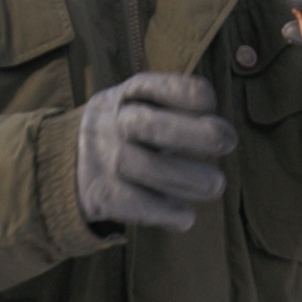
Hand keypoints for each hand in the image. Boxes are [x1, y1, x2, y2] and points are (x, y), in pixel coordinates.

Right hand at [76, 72, 237, 231]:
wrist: (73, 168)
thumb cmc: (130, 136)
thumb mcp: (144, 110)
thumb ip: (176, 114)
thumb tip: (222, 137)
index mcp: (123, 96)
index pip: (150, 86)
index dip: (185, 93)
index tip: (211, 105)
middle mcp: (109, 124)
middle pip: (147, 125)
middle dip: (194, 133)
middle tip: (228, 140)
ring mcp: (101, 160)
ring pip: (144, 167)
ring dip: (188, 178)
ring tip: (216, 185)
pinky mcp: (100, 195)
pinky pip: (136, 204)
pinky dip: (167, 212)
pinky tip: (186, 216)